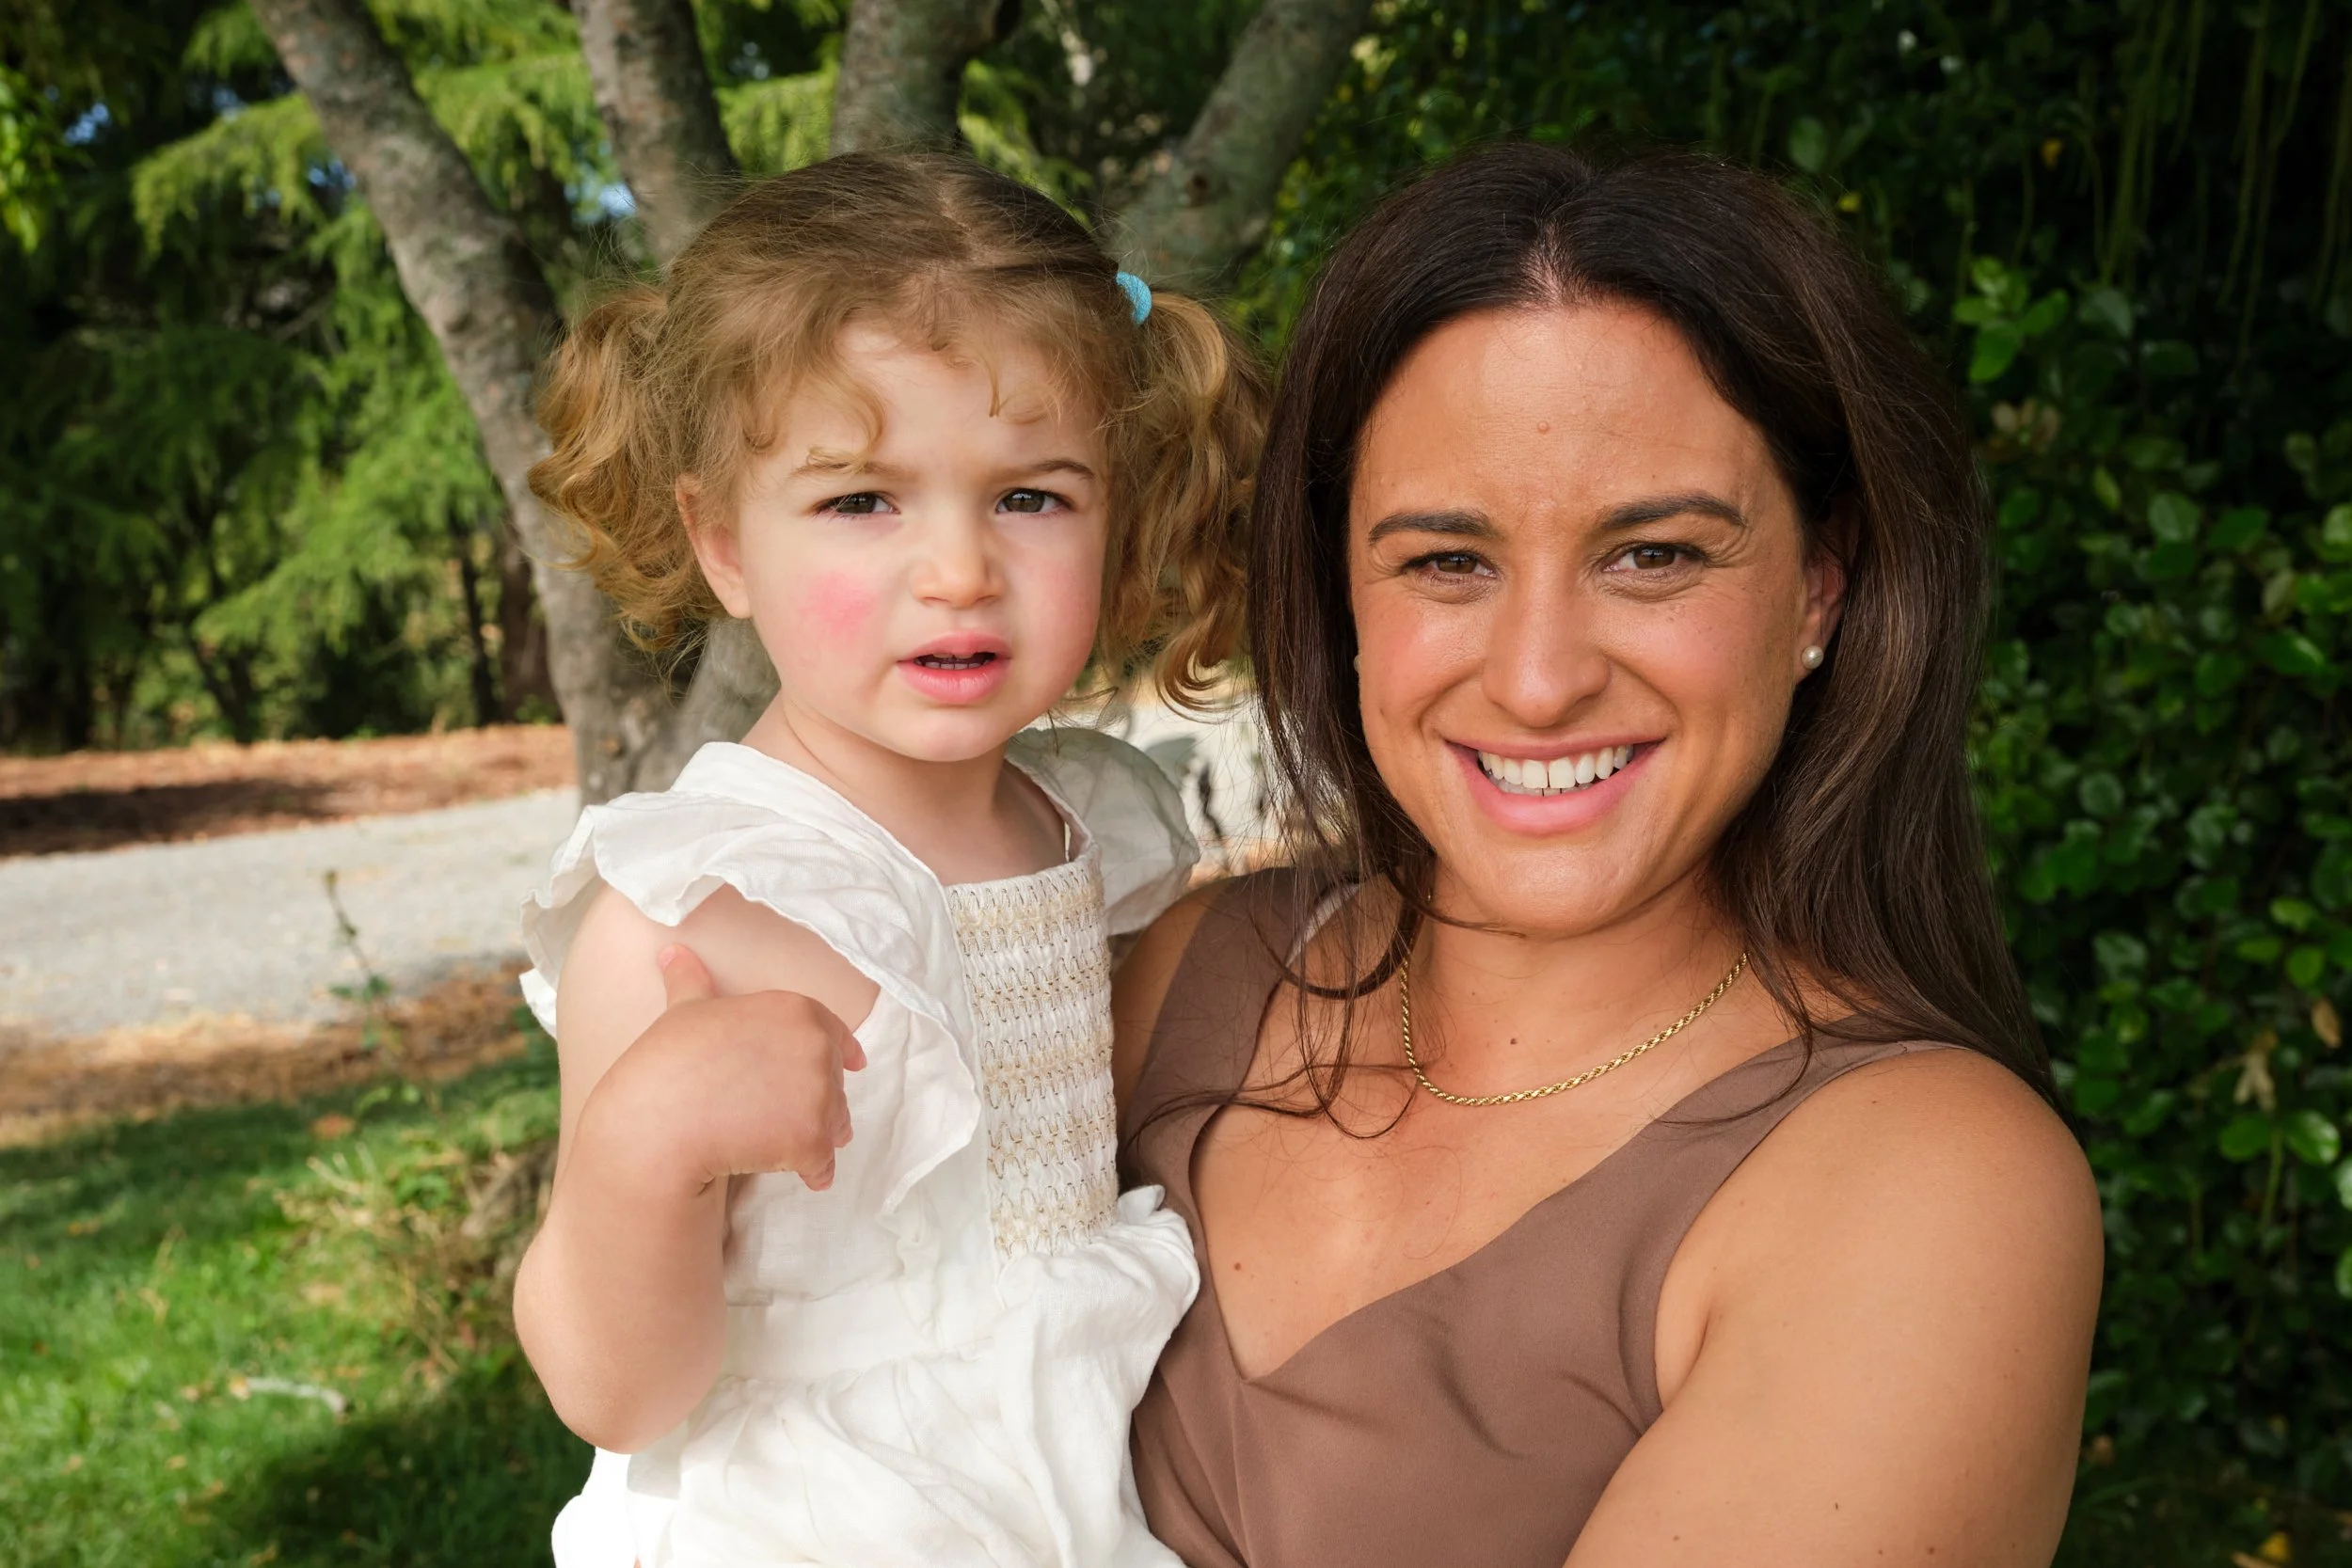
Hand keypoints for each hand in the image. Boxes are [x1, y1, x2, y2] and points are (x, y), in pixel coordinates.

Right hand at [597, 944, 866, 1192]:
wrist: (658, 1121)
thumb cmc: (667, 1063)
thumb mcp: (682, 1011)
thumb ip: (690, 979)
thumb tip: (672, 949)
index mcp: (794, 1010)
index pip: (834, 1032)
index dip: (841, 1050)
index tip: (852, 1064)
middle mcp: (816, 1047)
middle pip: (835, 1081)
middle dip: (820, 1100)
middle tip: (788, 1117)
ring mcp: (818, 1094)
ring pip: (836, 1122)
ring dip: (820, 1135)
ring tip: (787, 1144)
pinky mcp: (812, 1140)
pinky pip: (824, 1163)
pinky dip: (815, 1173)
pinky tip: (802, 1176)